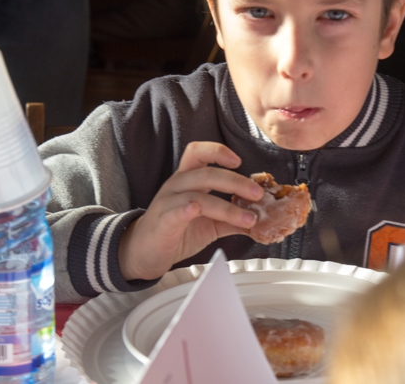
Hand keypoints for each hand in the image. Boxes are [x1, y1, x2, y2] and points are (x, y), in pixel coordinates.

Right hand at [118, 141, 264, 279]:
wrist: (144, 253)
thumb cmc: (176, 232)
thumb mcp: (209, 224)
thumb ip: (231, 218)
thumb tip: (260, 218)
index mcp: (187, 180)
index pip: (198, 152)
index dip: (218, 151)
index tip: (239, 161)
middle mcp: (176, 186)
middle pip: (206, 173)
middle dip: (236, 181)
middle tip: (258, 194)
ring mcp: (168, 203)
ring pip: (198, 195)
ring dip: (227, 207)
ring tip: (249, 219)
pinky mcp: (163, 222)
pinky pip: (176, 211)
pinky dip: (189, 208)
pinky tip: (199, 211)